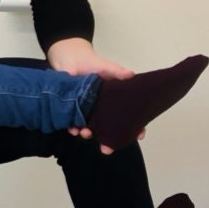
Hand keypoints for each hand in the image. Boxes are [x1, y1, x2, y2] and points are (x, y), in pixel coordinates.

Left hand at [46, 37, 137, 152]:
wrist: (69, 59)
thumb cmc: (91, 63)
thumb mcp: (106, 67)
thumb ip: (117, 72)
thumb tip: (130, 74)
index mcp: (114, 101)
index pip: (128, 117)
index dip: (135, 128)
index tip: (139, 136)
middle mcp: (101, 110)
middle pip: (108, 129)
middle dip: (109, 141)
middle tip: (108, 149)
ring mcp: (86, 111)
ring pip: (90, 128)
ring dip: (88, 134)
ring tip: (86, 133)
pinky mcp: (71, 110)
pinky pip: (72, 123)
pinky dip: (72, 127)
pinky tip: (72, 129)